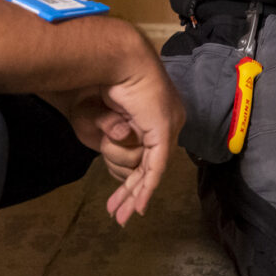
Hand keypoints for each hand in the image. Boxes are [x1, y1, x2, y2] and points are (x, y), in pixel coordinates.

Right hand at [47, 36, 184, 225]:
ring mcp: (169, 125)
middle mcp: (170, 120)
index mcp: (159, 113)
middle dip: (132, 193)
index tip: (121, 198)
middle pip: (151, 165)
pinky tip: (138, 206)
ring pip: (151, 169)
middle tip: (119, 215)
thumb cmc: (104, 79)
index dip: (134, 177)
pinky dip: (145, 187)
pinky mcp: (163, 130)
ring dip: (134, 195)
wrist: (114, 59)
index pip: (151, 152)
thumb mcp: (105, 113)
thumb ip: (114, 130)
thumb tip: (119, 139)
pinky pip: (155, 166)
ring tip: (121, 216)